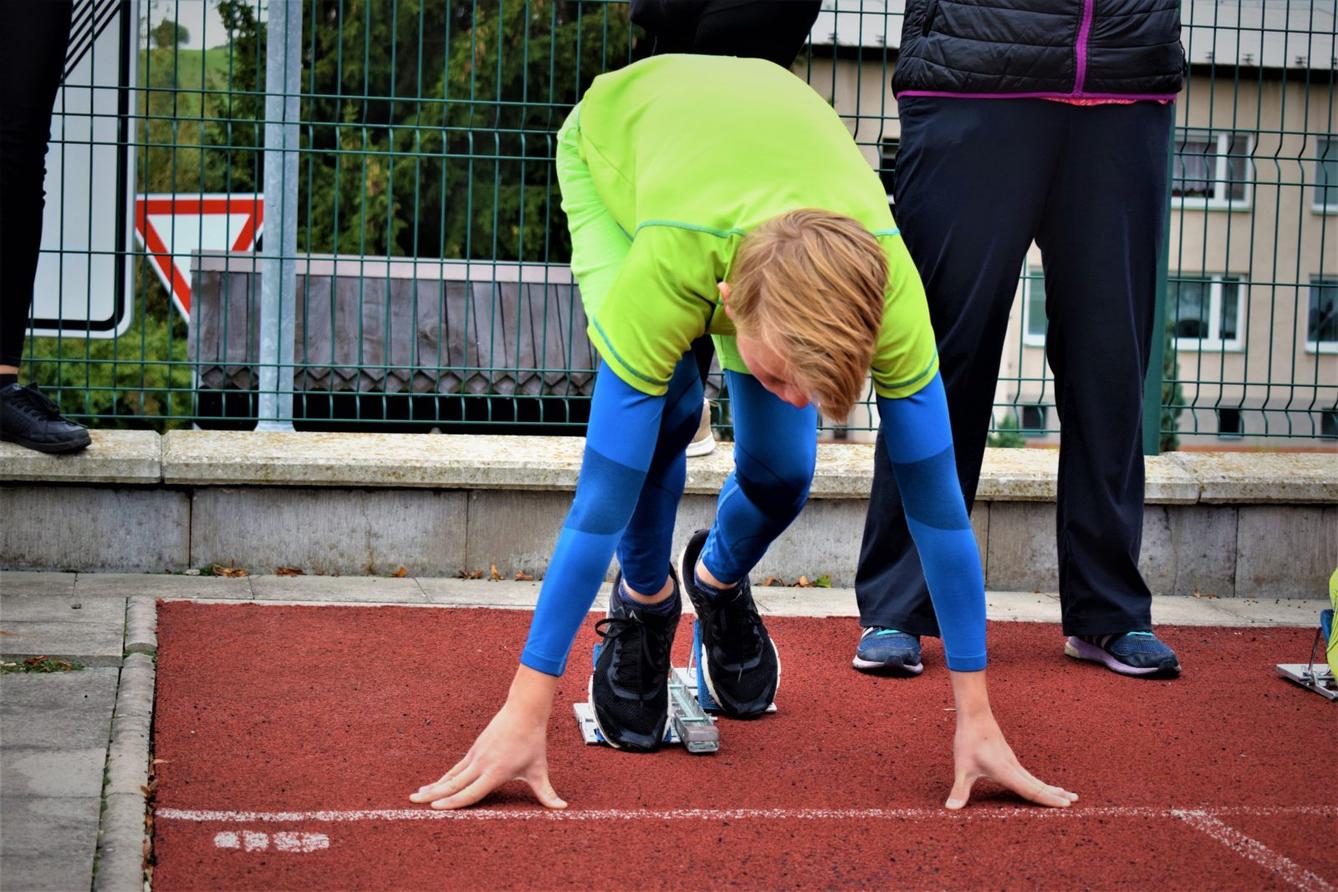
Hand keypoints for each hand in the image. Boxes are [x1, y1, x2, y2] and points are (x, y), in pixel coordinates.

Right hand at [409, 667, 566, 809]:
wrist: (524, 711)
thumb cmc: (532, 741)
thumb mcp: (539, 769)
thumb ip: (547, 792)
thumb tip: (563, 807)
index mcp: (495, 772)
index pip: (470, 792)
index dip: (453, 801)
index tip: (436, 808)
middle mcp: (481, 764)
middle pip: (453, 784)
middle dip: (433, 795)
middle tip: (414, 803)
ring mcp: (475, 756)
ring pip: (451, 775)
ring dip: (433, 786)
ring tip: (416, 795)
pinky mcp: (474, 750)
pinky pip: (456, 768)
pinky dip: (443, 777)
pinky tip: (434, 783)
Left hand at [946, 710, 1076, 809]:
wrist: (975, 716)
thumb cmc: (968, 742)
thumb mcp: (962, 769)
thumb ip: (959, 790)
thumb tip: (950, 809)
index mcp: (1006, 772)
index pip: (1032, 790)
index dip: (1048, 800)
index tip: (1065, 806)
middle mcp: (1014, 768)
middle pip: (1038, 785)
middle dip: (1056, 795)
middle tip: (1075, 802)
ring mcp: (1013, 762)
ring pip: (1034, 779)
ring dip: (1050, 788)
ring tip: (1066, 794)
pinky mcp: (1009, 758)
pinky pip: (1028, 774)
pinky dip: (1039, 782)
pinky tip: (1039, 784)